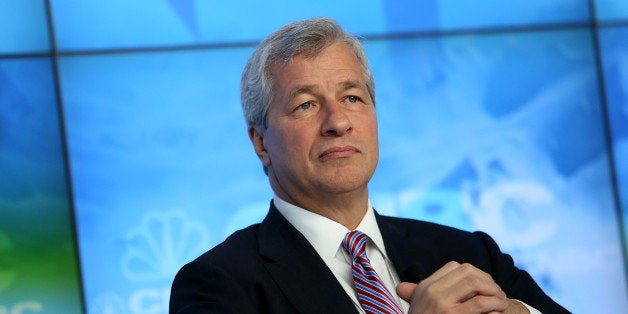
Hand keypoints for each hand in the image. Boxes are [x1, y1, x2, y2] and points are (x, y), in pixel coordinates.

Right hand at [396, 261, 528, 313]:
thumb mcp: (416, 307)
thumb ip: (416, 294)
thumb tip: (403, 287)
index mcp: (426, 287)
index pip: (454, 267)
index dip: (473, 273)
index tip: (482, 284)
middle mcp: (432, 292)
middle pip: (467, 272)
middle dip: (487, 280)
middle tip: (497, 292)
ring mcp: (443, 304)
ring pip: (475, 284)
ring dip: (493, 291)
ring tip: (501, 301)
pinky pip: (480, 303)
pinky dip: (494, 304)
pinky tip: (499, 310)